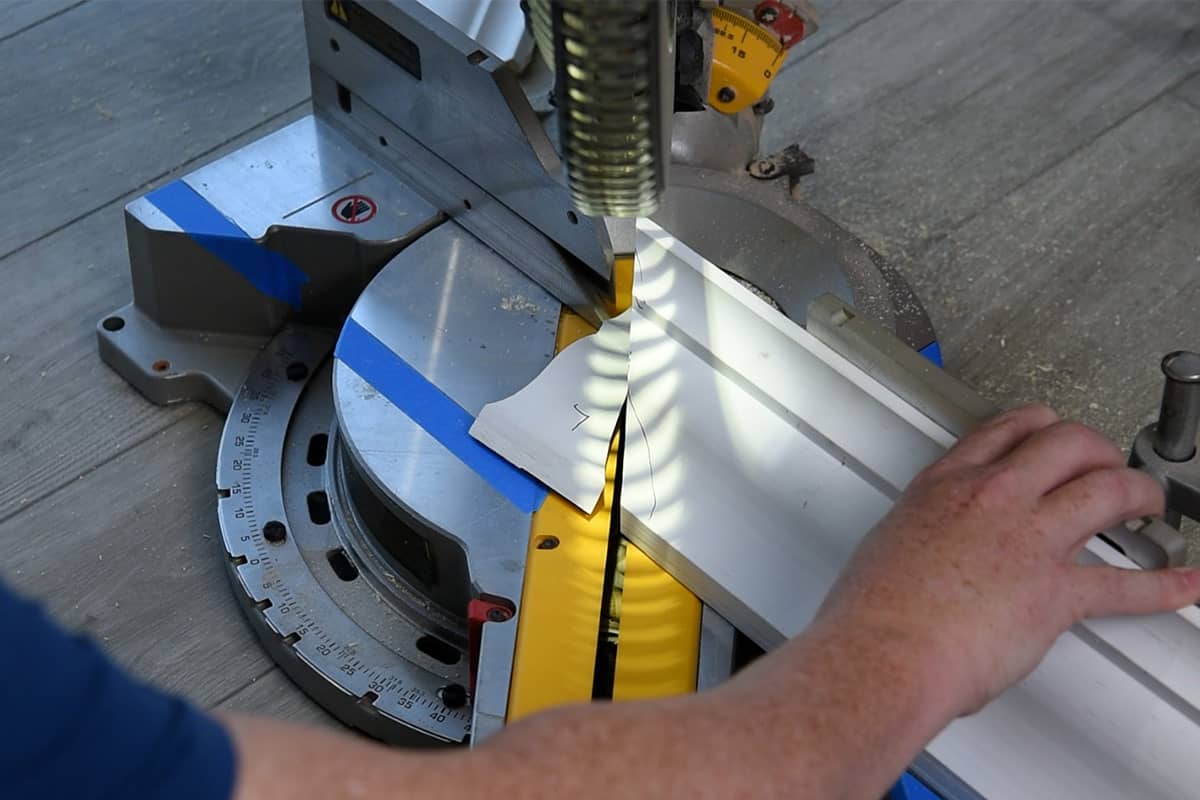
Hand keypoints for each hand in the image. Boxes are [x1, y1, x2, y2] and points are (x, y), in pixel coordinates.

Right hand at [812, 404, 1199, 717]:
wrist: (885, 651)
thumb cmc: (873, 612)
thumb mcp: (887, 541)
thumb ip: (923, 531)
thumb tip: (934, 545)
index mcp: (946, 485)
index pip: (1006, 429)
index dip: (1040, 426)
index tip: (1051, 433)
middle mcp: (994, 497)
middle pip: (1067, 442)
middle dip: (1097, 449)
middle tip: (1105, 465)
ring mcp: (1030, 539)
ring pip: (1107, 489)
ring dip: (1139, 491)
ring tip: (1148, 501)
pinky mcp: (1056, 592)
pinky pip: (1126, 585)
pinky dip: (1167, 585)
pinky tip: (1185, 582)